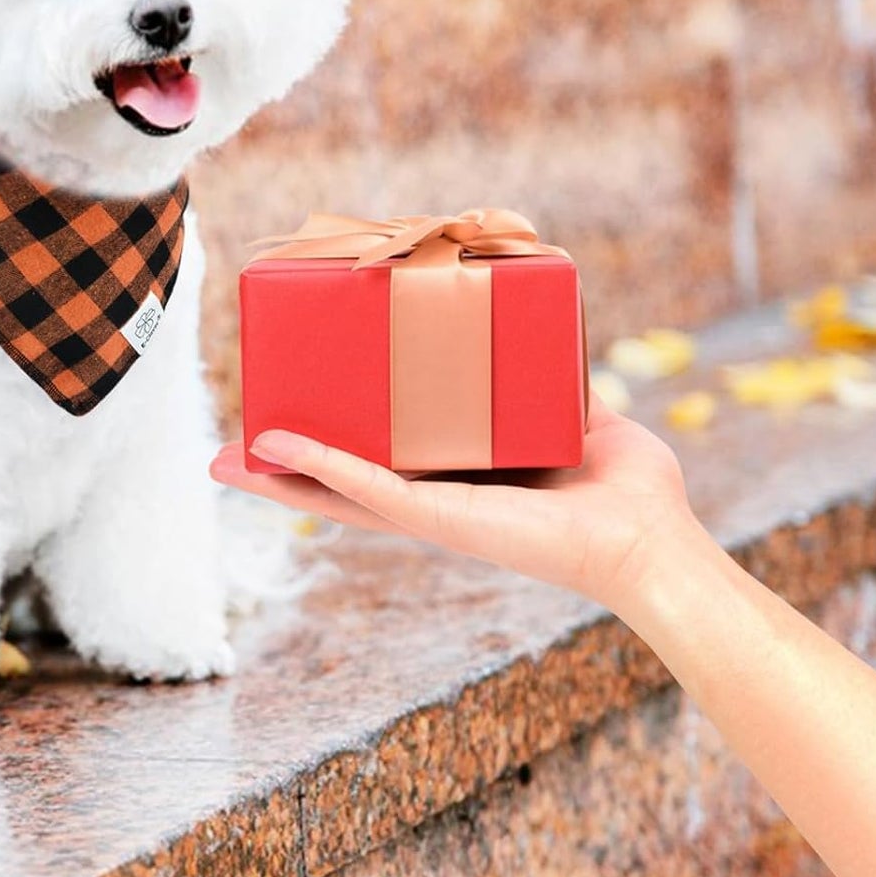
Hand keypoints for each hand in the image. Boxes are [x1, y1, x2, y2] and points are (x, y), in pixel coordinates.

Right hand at [210, 396, 696, 616]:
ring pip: (334, 492)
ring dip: (277, 474)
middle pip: (338, 483)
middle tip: (232, 448)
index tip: (288, 423)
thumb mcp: (579, 414)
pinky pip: (367, 489)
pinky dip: (320, 468)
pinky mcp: (439, 516)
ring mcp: (431, 510)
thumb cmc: (628, 490)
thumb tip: (547, 338)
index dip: (328, 446)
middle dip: (282, 469)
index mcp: (458, 477)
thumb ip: (553, 381)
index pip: (378, 462)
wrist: (652, 538)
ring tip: (223, 459)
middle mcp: (434, 498)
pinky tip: (278, 448)